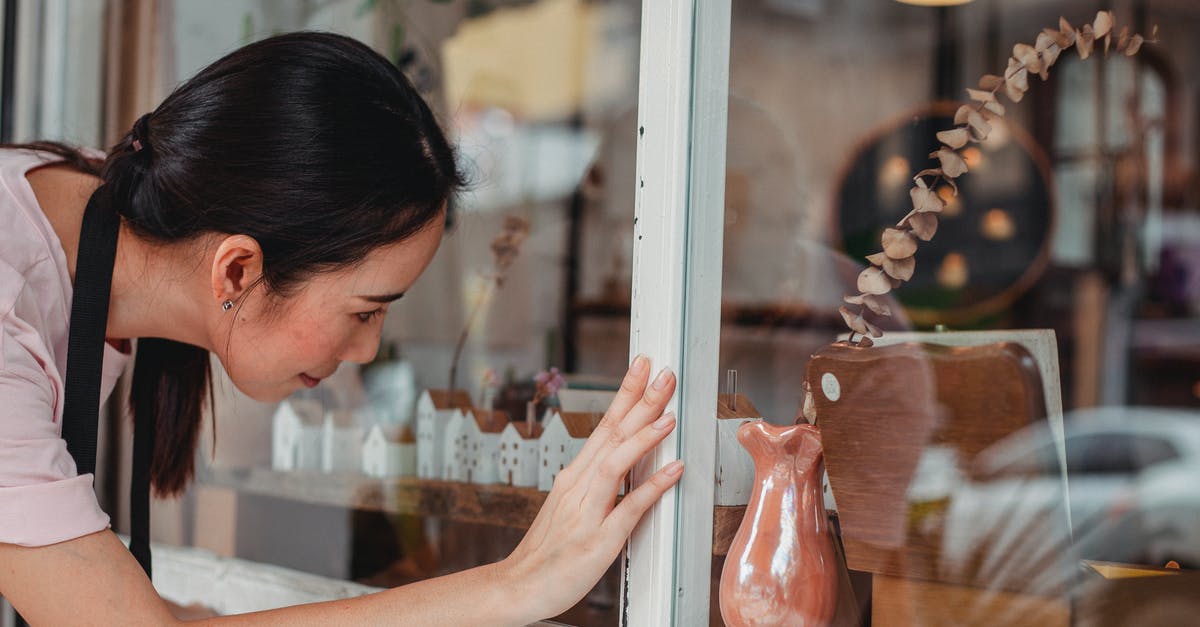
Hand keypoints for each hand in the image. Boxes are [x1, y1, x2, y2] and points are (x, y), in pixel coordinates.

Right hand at [499, 355, 681, 621]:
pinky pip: (628, 509)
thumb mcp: (568, 506)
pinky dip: (651, 487)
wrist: (516, 587)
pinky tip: (673, 470)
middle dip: (639, 401)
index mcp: (573, 477)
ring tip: (669, 414)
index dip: (625, 394)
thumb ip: (595, 483)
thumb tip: (623, 460)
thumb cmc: (546, 551)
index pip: (603, 426)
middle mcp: (577, 487)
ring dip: (643, 436)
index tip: (642, 368)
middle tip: (663, 374)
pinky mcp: (597, 541)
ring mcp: (586, 513)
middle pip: (611, 435)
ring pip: (615, 464)